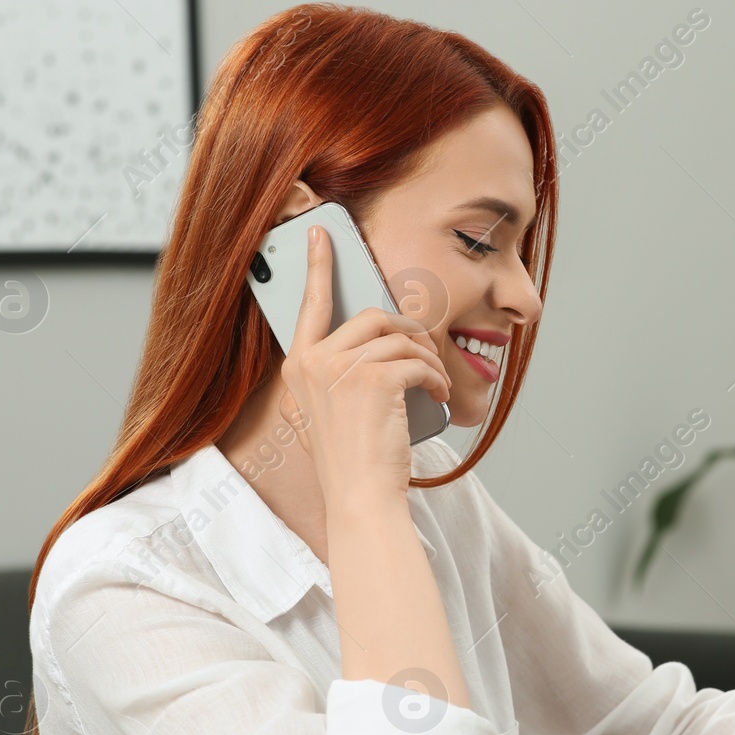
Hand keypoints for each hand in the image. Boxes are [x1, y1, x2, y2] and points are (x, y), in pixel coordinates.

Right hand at [276, 225, 450, 502]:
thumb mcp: (329, 413)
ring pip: (400, 339)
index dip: (316, 266)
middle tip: (424, 355)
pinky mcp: (375, 379)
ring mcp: (341, 369)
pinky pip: (417, 361)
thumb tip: (380, 341)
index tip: (322, 236)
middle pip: (371, 317)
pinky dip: (435, 376)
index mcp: (297, 369)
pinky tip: (437, 394)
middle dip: (408, 332)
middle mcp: (312, 363)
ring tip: (434, 382)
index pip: (307, 306)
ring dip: (427, 358)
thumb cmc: (352, 461)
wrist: (360, 498)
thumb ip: (339, 375)